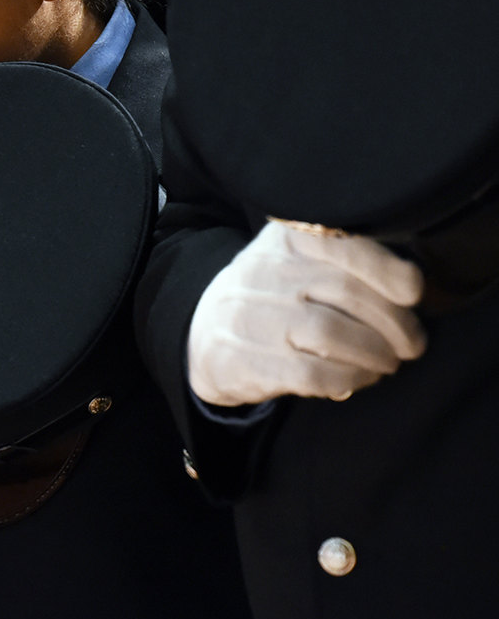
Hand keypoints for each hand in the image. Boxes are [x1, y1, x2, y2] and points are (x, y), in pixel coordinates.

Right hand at [187, 220, 425, 406]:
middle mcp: (263, 272)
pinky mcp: (246, 360)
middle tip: (412, 343)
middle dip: (395, 324)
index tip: (413, 293)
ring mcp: (251, 317)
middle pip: (347, 293)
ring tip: (388, 362)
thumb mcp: (297, 258)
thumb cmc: (273, 296)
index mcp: (283, 239)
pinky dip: (349, 378)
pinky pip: (314, 373)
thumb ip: (346, 258)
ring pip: (332, 335)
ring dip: (376, 354)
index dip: (388, 270)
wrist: (205, 332)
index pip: (343, 244)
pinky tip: (359, 377)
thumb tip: (412, 286)